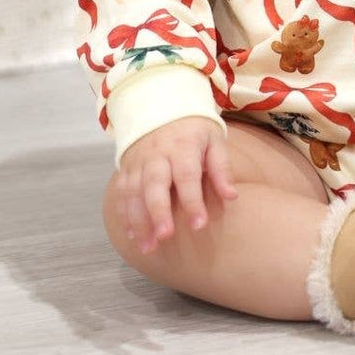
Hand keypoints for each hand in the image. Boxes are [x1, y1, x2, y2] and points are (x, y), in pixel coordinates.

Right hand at [116, 117, 236, 253]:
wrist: (162, 107)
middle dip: (158, 212)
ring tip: (148, 247)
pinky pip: (122, 194)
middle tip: (165, 237)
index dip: (192, 200)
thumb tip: (232, 197)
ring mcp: (138, 161)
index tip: (199, 225)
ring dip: (139, 221)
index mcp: (183, 145)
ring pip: (134, 193)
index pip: (187, 175)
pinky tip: (134, 236)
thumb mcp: (214, 140)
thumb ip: (221, 168)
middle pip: (154, 184)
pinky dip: (125, 216)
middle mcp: (157, 154)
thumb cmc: (194, 129)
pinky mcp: (126, 169)